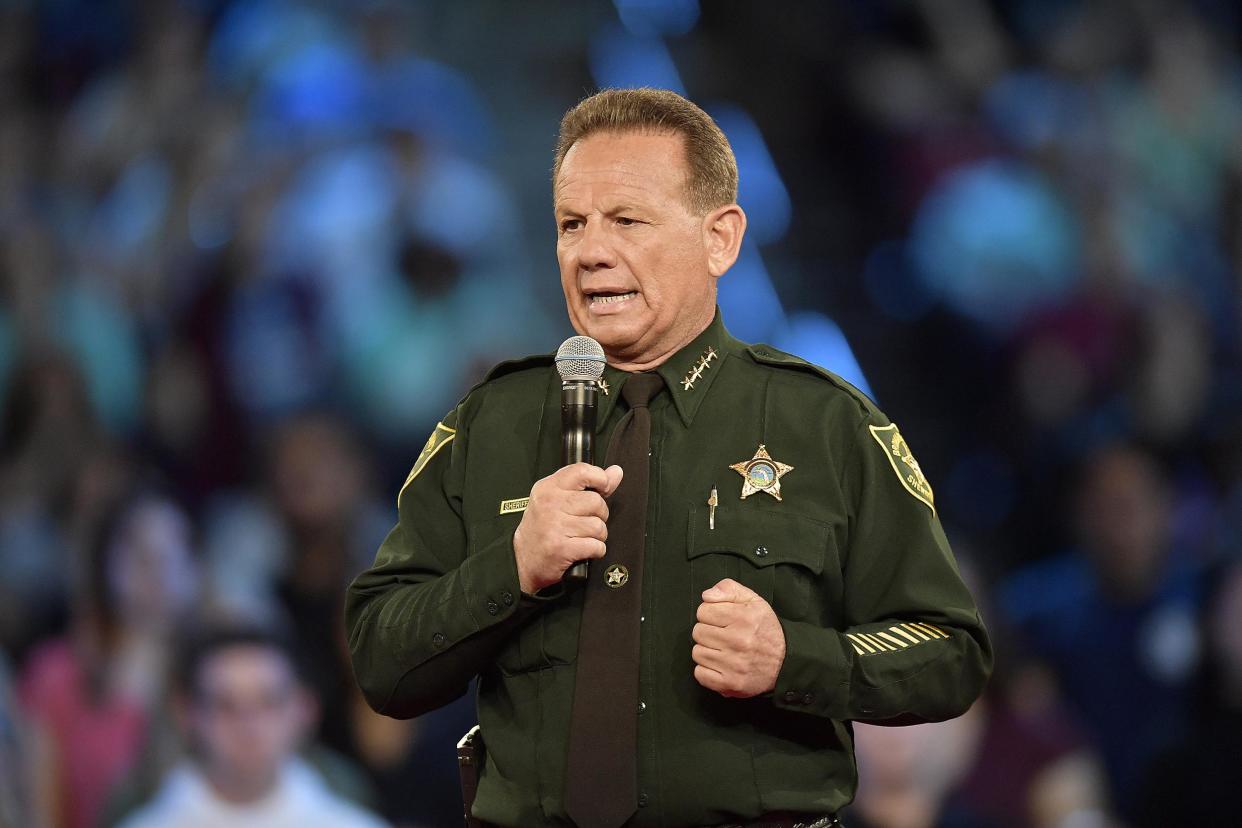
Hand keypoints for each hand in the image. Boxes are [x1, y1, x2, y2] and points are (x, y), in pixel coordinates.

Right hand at [513, 463, 623, 592]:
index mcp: (548, 488)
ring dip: (597, 536)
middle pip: (596, 502)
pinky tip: (583, 549)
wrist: (523, 560)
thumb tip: (616, 472)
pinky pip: (596, 546)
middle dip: (599, 515)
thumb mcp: (559, 500)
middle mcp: (549, 504)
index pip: (582, 471)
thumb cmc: (543, 528)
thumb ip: (589, 484)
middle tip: (585, 522)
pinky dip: (596, 551)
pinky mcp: (560, 548)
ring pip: (598, 526)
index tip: (603, 488)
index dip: (600, 479)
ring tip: (582, 537)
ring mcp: (554, 526)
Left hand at [691, 578, 785, 697]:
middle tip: (723, 635)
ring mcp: (734, 664)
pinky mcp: (730, 683)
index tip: (722, 620)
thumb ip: (729, 589)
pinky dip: (706, 670)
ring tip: (723, 650)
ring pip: (697, 653)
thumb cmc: (765, 629)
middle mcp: (739, 641)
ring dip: (707, 651)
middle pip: (698, 632)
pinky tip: (720, 664)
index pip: (703, 610)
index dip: (711, 613)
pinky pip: (700, 674)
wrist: (785, 662)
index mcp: (744, 618)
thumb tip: (706, 596)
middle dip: (708, 632)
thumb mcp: (753, 601)